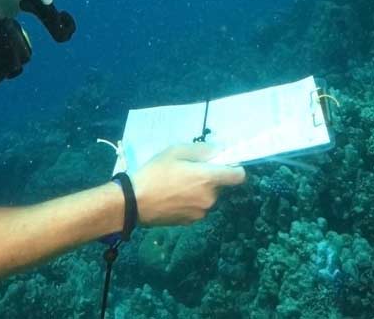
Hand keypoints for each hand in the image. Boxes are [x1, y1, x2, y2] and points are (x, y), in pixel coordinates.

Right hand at [131, 143, 246, 226]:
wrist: (134, 203)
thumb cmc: (155, 173)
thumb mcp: (176, 151)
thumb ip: (202, 150)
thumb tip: (219, 151)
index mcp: (209, 179)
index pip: (239, 176)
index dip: (235, 168)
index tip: (224, 164)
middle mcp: (210, 198)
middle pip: (220, 185)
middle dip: (210, 177)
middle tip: (189, 171)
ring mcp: (201, 212)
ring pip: (208, 197)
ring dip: (200, 190)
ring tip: (178, 184)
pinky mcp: (190, 222)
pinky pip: (198, 208)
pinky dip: (191, 202)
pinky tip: (174, 197)